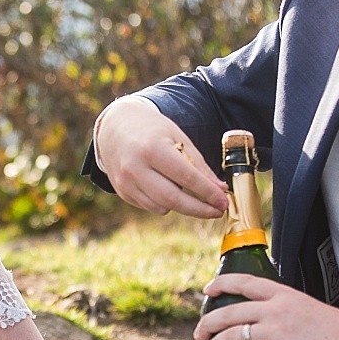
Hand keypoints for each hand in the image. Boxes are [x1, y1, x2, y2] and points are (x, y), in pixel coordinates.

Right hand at [93, 97, 226, 217]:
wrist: (115, 128)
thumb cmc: (152, 130)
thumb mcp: (177, 138)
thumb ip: (198, 165)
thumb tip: (220, 189)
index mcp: (152, 149)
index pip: (186, 177)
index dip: (208, 192)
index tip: (223, 201)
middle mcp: (135, 168)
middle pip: (173, 199)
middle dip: (199, 209)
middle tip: (217, 211)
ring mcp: (126, 182)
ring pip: (162, 207)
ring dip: (182, 205)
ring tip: (190, 193)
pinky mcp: (122, 192)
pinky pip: (150, 206)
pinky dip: (164, 203)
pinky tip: (168, 189)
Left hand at [194, 273, 338, 339]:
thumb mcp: (308, 308)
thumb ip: (285, 312)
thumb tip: (267, 327)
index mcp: (283, 294)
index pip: (244, 283)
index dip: (221, 285)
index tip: (208, 291)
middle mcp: (274, 310)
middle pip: (229, 312)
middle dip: (208, 323)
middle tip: (199, 333)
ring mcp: (274, 334)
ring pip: (230, 337)